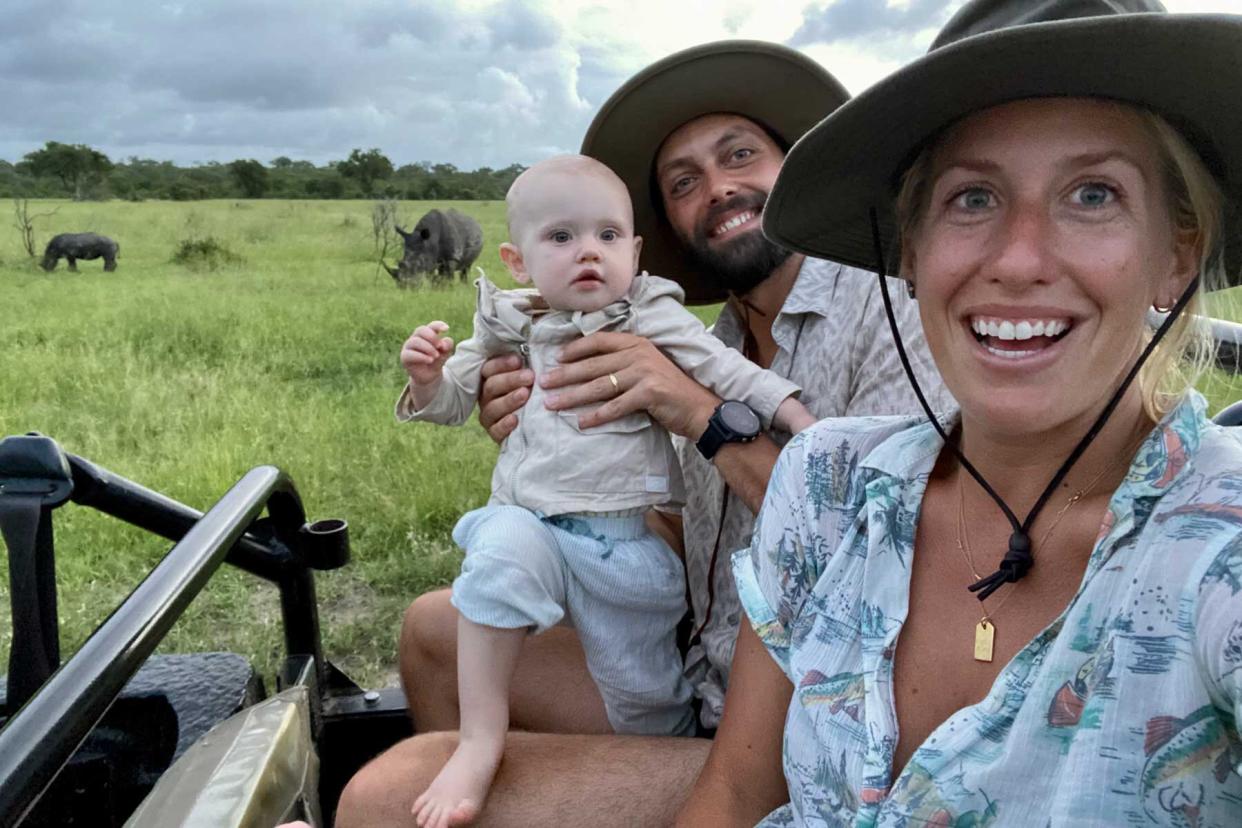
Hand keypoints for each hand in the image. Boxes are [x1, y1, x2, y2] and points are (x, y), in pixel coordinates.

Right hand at [400, 321, 453, 386]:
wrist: (430, 376)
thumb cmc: (436, 361)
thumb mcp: (445, 353)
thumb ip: (447, 346)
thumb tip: (442, 343)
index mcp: (427, 334)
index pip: (431, 326)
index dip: (438, 325)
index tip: (446, 329)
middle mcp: (416, 337)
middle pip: (421, 330)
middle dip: (432, 337)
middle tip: (440, 346)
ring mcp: (409, 346)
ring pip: (415, 341)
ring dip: (428, 348)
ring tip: (436, 356)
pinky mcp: (404, 356)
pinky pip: (410, 353)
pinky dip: (422, 356)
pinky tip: (430, 360)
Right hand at [478, 354, 533, 443]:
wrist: (535, 426)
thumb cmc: (531, 396)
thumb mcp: (527, 380)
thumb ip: (524, 368)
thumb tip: (531, 349)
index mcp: (490, 380)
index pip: (488, 369)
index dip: (502, 364)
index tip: (519, 360)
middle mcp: (486, 397)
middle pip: (491, 386)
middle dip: (511, 380)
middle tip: (530, 376)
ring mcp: (489, 416)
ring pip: (492, 407)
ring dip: (509, 400)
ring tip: (525, 394)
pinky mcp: (495, 434)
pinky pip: (496, 430)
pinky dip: (505, 424)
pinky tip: (515, 419)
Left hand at [541, 332, 718, 438]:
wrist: (699, 408)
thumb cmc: (670, 391)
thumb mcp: (646, 368)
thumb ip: (623, 364)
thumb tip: (588, 371)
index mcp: (637, 343)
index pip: (599, 341)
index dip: (576, 349)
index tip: (556, 358)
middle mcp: (639, 353)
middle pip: (593, 364)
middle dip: (565, 375)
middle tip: (543, 383)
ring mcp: (644, 372)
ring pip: (600, 385)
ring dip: (573, 396)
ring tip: (553, 404)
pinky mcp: (649, 392)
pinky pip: (616, 406)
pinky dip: (597, 416)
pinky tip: (581, 423)